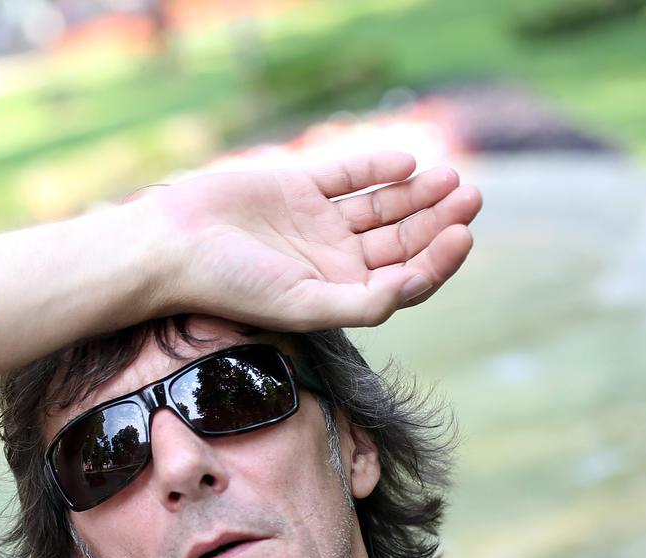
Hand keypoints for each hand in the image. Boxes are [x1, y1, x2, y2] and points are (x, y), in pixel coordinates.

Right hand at [136, 151, 480, 331]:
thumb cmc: (231, 286)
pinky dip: (375, 168)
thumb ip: (360, 304)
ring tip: (450, 177)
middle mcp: (333, 260)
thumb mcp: (303, 306)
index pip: (404, 279)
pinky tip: (403, 163)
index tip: (462, 235)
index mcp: (337, 295)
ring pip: (382, 206)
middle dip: (438, 220)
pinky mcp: (299, 187)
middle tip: (472, 197)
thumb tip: (414, 287)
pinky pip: (348, 176)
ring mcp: (317, 222)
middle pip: (401, 240)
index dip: (438, 259)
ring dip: (417, 193)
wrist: (174, 245)